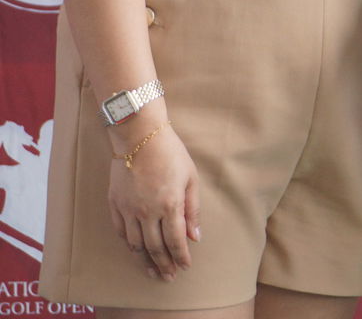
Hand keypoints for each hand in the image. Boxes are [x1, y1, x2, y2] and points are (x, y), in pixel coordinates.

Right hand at [106, 121, 198, 280]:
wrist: (139, 136)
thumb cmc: (171, 154)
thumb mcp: (190, 178)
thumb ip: (192, 209)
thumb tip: (196, 236)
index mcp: (169, 204)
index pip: (176, 239)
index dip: (180, 256)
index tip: (185, 267)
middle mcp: (147, 210)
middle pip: (155, 246)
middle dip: (164, 264)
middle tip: (169, 277)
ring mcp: (129, 208)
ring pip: (136, 244)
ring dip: (145, 260)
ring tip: (152, 271)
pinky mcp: (115, 204)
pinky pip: (121, 231)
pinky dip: (129, 244)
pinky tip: (136, 251)